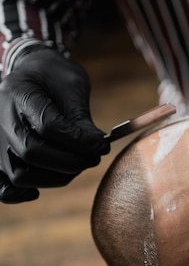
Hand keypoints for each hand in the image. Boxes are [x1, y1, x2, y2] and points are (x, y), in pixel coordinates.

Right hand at [0, 46, 109, 202]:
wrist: (31, 72)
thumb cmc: (55, 77)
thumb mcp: (72, 85)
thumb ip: (81, 118)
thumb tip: (98, 147)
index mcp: (18, 92)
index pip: (48, 126)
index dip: (79, 141)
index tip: (102, 146)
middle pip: (31, 152)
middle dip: (70, 161)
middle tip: (93, 158)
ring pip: (19, 173)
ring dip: (55, 177)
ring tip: (78, 166)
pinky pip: (1, 186)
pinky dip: (20, 194)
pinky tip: (39, 190)